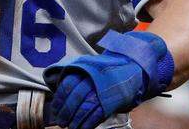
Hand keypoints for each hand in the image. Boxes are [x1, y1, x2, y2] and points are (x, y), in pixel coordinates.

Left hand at [43, 30, 172, 128]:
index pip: (67, 86)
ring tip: (70, 127)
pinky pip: (97, 114)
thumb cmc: (108, 69)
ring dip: (76, 120)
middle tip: (61, 122)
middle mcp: (92, 79)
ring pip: (85, 108)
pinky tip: (83, 127)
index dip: (60, 100)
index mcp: (84, 70)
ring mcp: (103, 90)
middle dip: (66, 112)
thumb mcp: (90, 66)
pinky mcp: (112, 100)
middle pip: (75, 99)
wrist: (132, 67)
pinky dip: (89, 123)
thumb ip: (76, 76)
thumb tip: (60, 91)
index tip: (56, 109)